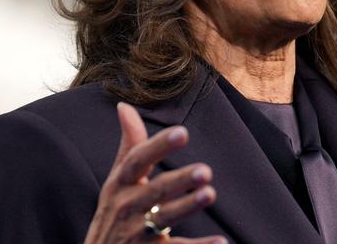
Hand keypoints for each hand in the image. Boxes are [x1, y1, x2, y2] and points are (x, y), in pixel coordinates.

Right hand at [84, 102, 225, 243]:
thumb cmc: (114, 212)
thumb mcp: (117, 180)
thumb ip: (129, 145)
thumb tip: (124, 105)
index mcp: (120, 184)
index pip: (137, 160)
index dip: (158, 146)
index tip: (182, 132)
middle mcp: (126, 207)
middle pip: (155, 191)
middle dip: (179, 180)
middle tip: (205, 170)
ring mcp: (136, 234)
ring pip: (163, 219)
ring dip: (187, 206)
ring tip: (210, 193)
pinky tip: (221, 241)